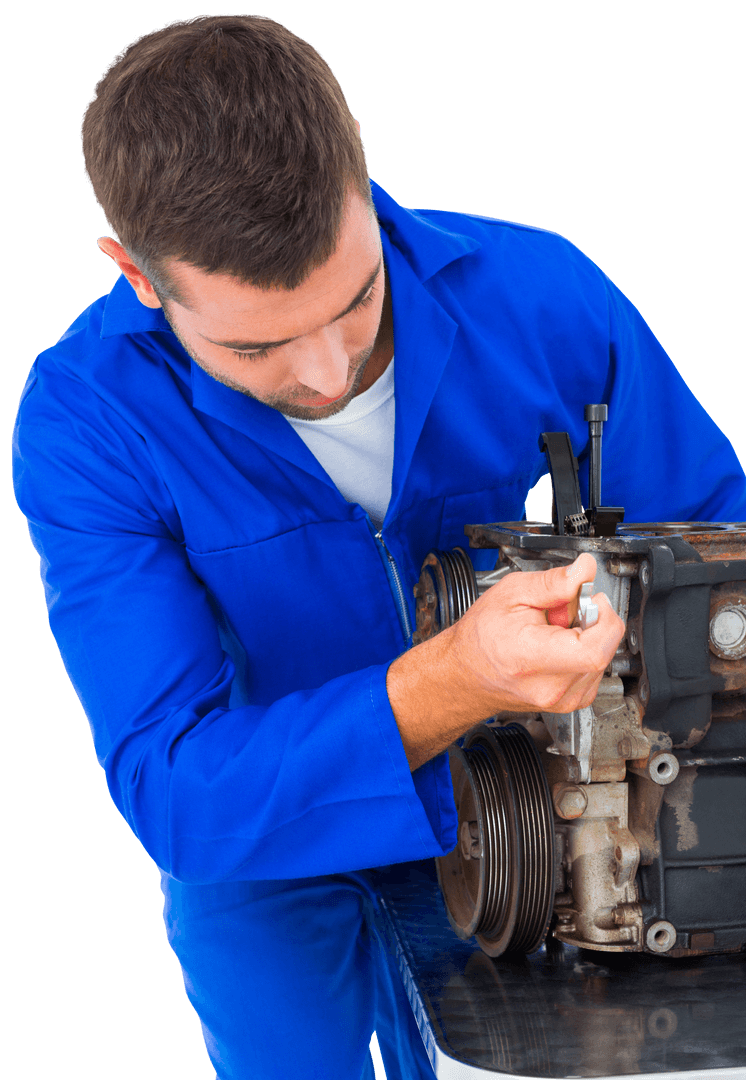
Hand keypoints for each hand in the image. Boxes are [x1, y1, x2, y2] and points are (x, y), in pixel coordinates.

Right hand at [450, 552, 625, 713]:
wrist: (466, 672)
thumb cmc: (481, 637)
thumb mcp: (511, 593)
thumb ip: (553, 581)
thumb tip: (585, 569)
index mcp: (532, 658)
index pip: (595, 649)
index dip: (603, 618)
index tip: (592, 601)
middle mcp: (551, 687)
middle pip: (603, 649)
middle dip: (592, 621)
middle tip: (563, 612)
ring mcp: (563, 699)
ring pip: (603, 659)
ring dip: (587, 638)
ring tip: (555, 631)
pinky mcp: (571, 701)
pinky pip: (594, 671)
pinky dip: (584, 653)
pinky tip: (560, 646)